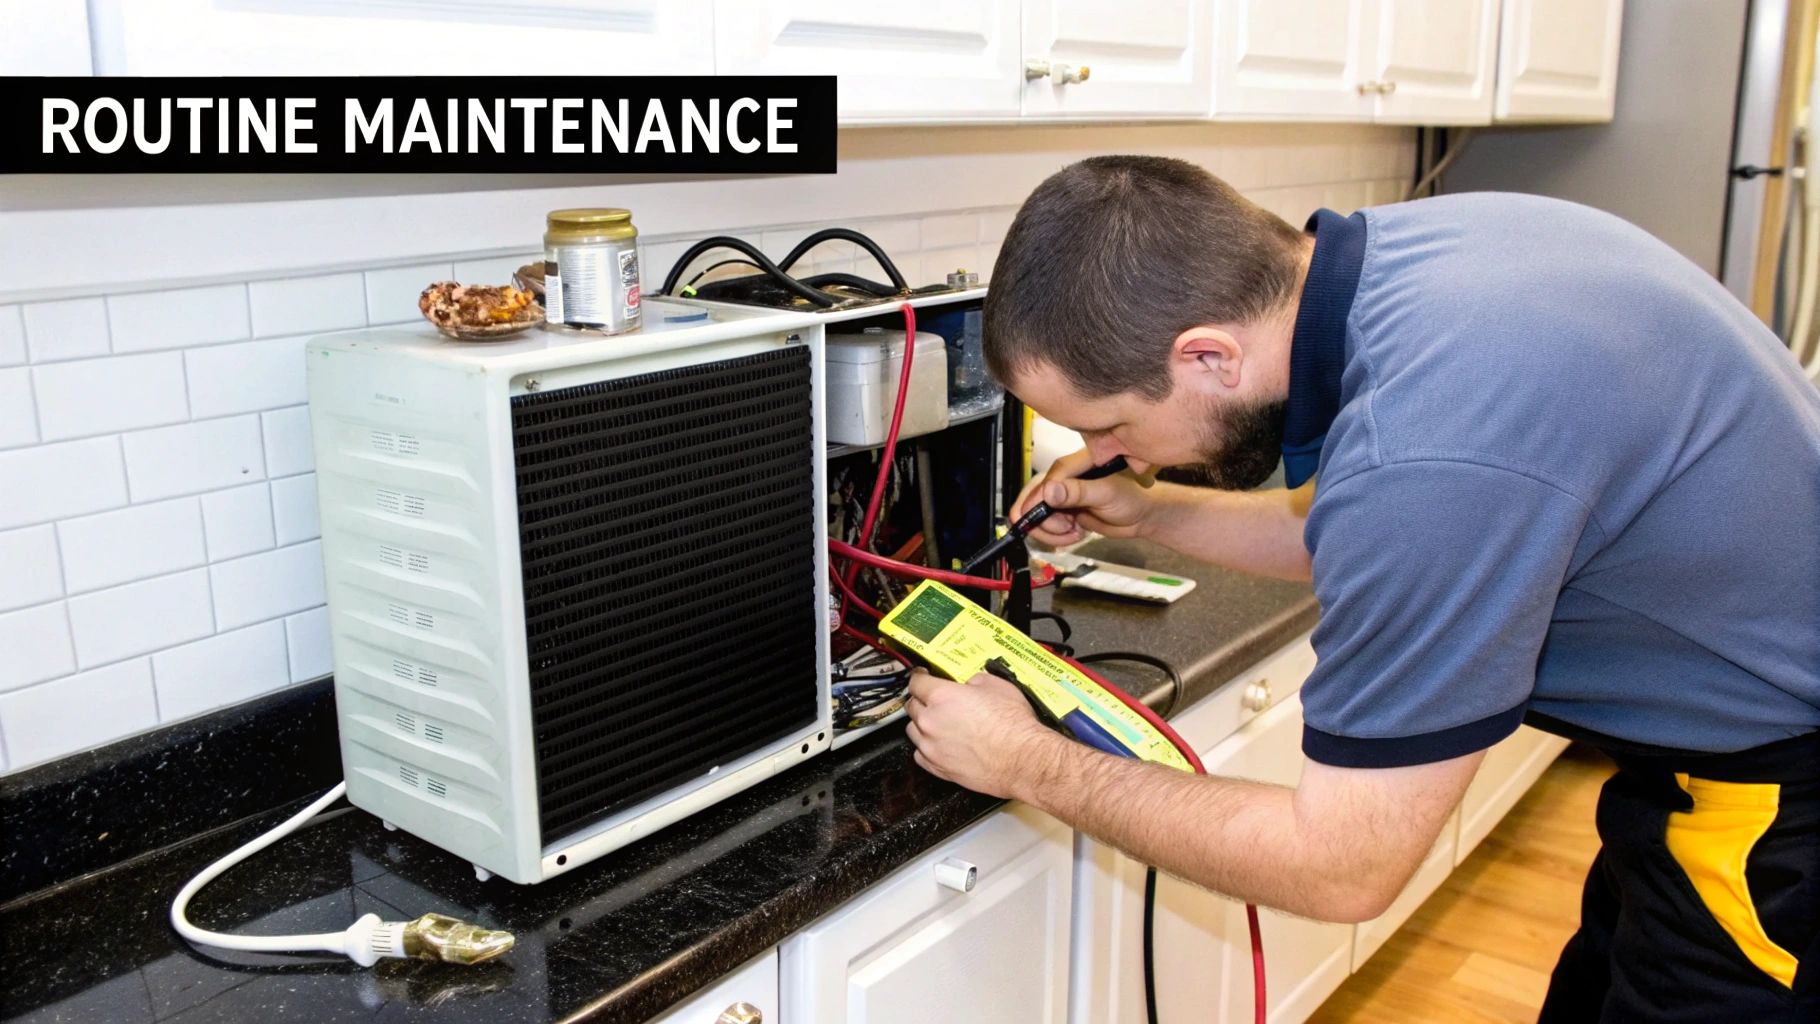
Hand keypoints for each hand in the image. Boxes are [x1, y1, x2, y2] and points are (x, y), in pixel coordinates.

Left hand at [904, 669, 1059, 797]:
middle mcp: (931, 721)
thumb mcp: (997, 686)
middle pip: (911, 707)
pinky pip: (920, 755)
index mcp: (942, 696)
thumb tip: (970, 685)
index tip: (922, 678)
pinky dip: (927, 749)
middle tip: (933, 701)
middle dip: (921, 701)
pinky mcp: (938, 769)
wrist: (1023, 759)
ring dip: (922, 726)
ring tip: (938, 725)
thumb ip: (975, 682)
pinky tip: (940, 745)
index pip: (916, 682)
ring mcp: (932, 747)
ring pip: (913, 731)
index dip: (920, 678)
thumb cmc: (1013, 726)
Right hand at [1010, 448, 1156, 547]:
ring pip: (1037, 518)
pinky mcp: (1064, 514)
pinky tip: (1076, 533)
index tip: (1056, 520)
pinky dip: (1057, 537)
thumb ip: (1077, 492)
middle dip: (1045, 522)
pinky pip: (1047, 528)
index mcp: (1070, 467)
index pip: (1041, 485)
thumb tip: (1049, 491)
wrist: (1141, 516)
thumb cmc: (1132, 497)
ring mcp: (1061, 498)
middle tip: (1068, 527)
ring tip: (1074, 532)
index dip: (1039, 506)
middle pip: (1031, 502)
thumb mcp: (1106, 493)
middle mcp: (1062, 480)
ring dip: (1053, 532)